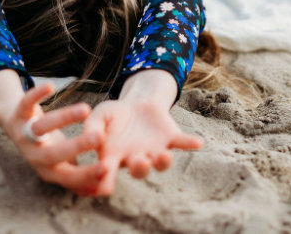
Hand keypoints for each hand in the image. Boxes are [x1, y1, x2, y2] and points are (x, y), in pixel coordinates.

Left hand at [2, 82, 106, 194]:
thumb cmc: (47, 144)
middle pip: (53, 155)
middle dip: (77, 147)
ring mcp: (23, 134)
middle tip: (99, 138)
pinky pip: (26, 103)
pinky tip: (51, 86)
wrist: (16, 124)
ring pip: (41, 128)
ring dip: (63, 118)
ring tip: (86, 109)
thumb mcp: (62, 162)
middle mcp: (33, 155)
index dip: (85, 174)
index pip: (66, 177)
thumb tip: (103, 188)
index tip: (107, 167)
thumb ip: (79, 173)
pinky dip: (37, 94)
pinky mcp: (18, 113)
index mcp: (47, 170)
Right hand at [84, 98, 202, 194]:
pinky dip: (189, 143)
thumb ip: (92, 126)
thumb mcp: (99, 115)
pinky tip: (198, 143)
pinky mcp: (170, 138)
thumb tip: (92, 138)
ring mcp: (155, 150)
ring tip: (165, 156)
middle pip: (139, 169)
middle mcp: (136, 158)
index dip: (106, 179)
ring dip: (163, 161)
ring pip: (161, 162)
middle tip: (139, 162)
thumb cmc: (115, 114)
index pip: (108, 171)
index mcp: (115, 156)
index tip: (105, 187)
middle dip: (140, 168)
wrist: (137, 102)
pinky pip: (181, 143)